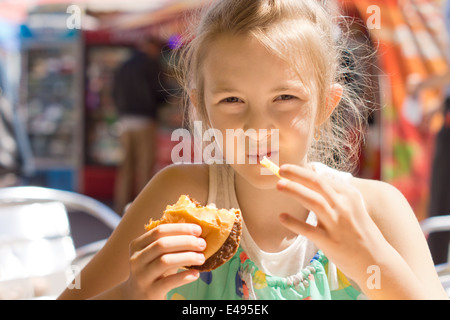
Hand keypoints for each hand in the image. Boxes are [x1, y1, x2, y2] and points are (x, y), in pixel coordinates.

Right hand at [125, 223, 205, 298]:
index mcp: (137, 245)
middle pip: (162, 244)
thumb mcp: (157, 255)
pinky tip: (196, 274)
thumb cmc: (154, 270)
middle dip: (186, 241)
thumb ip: (170, 242)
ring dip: (187, 257)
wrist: (138, 296)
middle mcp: (136, 259)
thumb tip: (197, 232)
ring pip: (165, 261)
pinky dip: (184, 276)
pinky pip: (169, 282)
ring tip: (201, 258)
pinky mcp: (150, 291)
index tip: (198, 230)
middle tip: (202, 244)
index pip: (159, 231)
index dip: (180, 228)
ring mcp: (141, 276)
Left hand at [276, 164, 388, 284]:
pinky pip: (308, 230)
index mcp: (349, 195)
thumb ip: (334, 196)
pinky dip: (293, 222)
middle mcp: (344, 206)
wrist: (377, 262)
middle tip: (280, 169)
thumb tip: (310, 182)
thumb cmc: (360, 233)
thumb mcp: (352, 208)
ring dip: (294, 190)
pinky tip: (281, 217)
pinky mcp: (330, 242)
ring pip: (313, 201)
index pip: (322, 178)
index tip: (287, 168)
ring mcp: (337, 224)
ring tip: (278, 185)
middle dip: (297, 174)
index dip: (302, 172)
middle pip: (316, 183)